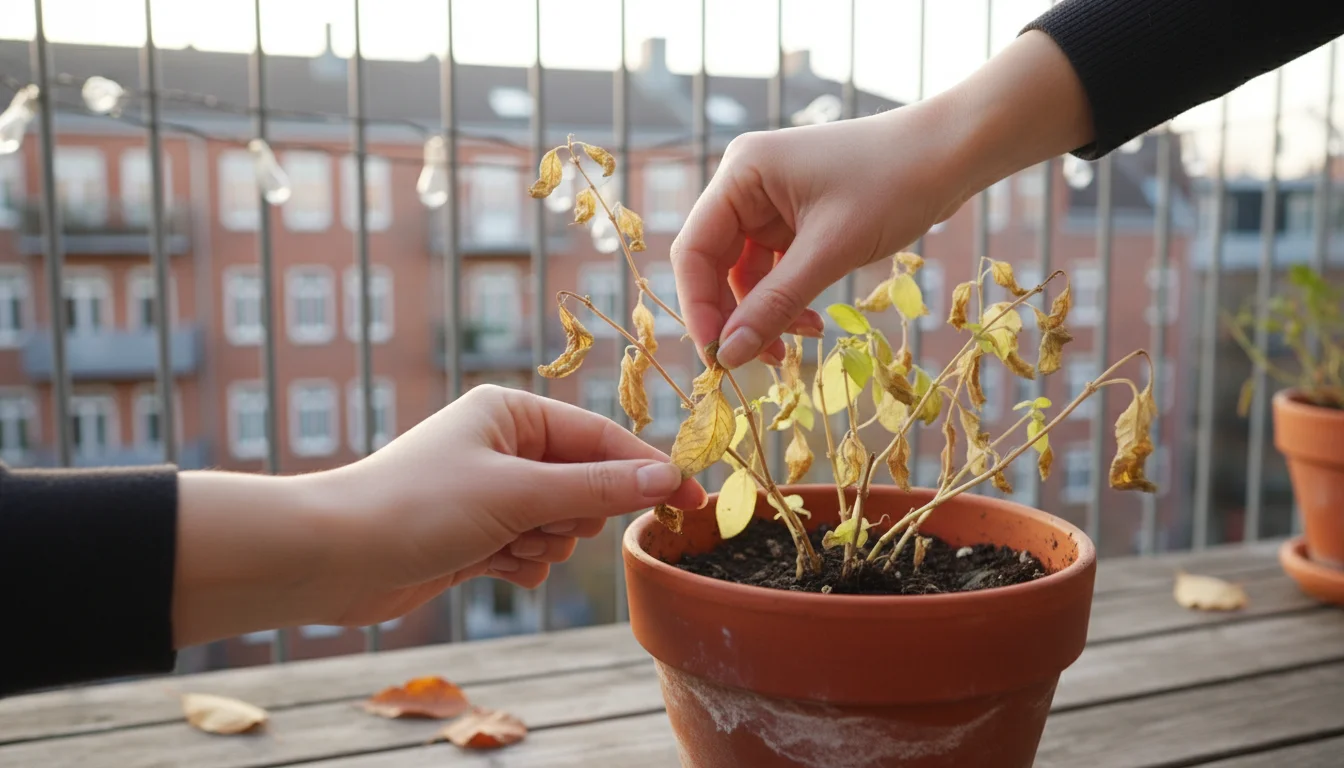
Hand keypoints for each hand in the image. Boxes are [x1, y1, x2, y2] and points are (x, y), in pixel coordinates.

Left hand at [172, 385, 705, 645]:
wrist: (330, 558)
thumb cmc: (416, 506)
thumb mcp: (516, 493)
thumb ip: (595, 487)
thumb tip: (665, 477)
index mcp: (513, 413)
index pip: (601, 438)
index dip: (646, 470)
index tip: (692, 501)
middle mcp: (505, 447)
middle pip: (585, 486)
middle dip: (569, 516)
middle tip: (533, 525)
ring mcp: (492, 493)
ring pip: (560, 526)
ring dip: (539, 545)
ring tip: (497, 546)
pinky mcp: (478, 535)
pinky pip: (531, 553)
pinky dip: (519, 566)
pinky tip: (487, 567)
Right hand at [671, 104, 968, 369]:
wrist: (954, 152)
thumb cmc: (894, 184)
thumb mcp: (831, 251)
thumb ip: (774, 305)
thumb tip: (728, 356)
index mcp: (741, 173)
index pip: (694, 249)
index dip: (699, 306)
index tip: (718, 356)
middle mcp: (746, 183)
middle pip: (715, 263)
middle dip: (734, 314)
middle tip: (755, 362)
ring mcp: (771, 201)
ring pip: (746, 273)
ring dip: (765, 312)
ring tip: (798, 344)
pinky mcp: (796, 217)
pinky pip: (775, 269)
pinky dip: (788, 299)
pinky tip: (810, 324)